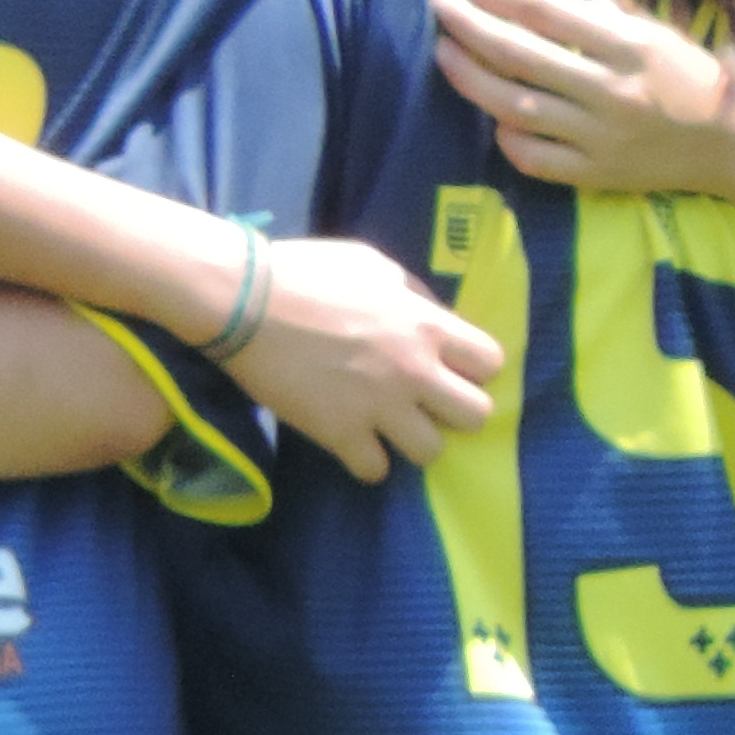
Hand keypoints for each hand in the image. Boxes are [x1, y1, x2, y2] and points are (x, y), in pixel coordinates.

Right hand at [217, 235, 500, 484]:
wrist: (243, 300)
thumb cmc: (306, 272)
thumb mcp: (372, 264)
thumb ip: (410, 292)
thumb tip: (429, 314)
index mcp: (426, 325)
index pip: (491, 361)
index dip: (473, 367)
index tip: (448, 367)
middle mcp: (415, 371)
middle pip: (476, 415)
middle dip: (453, 411)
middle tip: (423, 403)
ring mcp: (379, 407)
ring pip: (432, 452)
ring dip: (411, 440)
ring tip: (386, 427)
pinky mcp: (340, 434)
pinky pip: (375, 471)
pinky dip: (365, 460)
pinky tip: (351, 441)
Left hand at [431, 0, 734, 196]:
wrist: (731, 143)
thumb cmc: (685, 75)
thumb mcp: (652, 31)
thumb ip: (596, 16)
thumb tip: (531, 3)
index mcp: (629, 45)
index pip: (544, 12)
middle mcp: (611, 90)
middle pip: (520, 55)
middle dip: (470, 27)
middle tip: (438, 7)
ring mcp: (601, 137)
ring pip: (517, 107)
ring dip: (472, 78)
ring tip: (445, 53)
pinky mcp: (596, 175)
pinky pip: (534, 158)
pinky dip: (506, 136)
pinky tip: (493, 116)